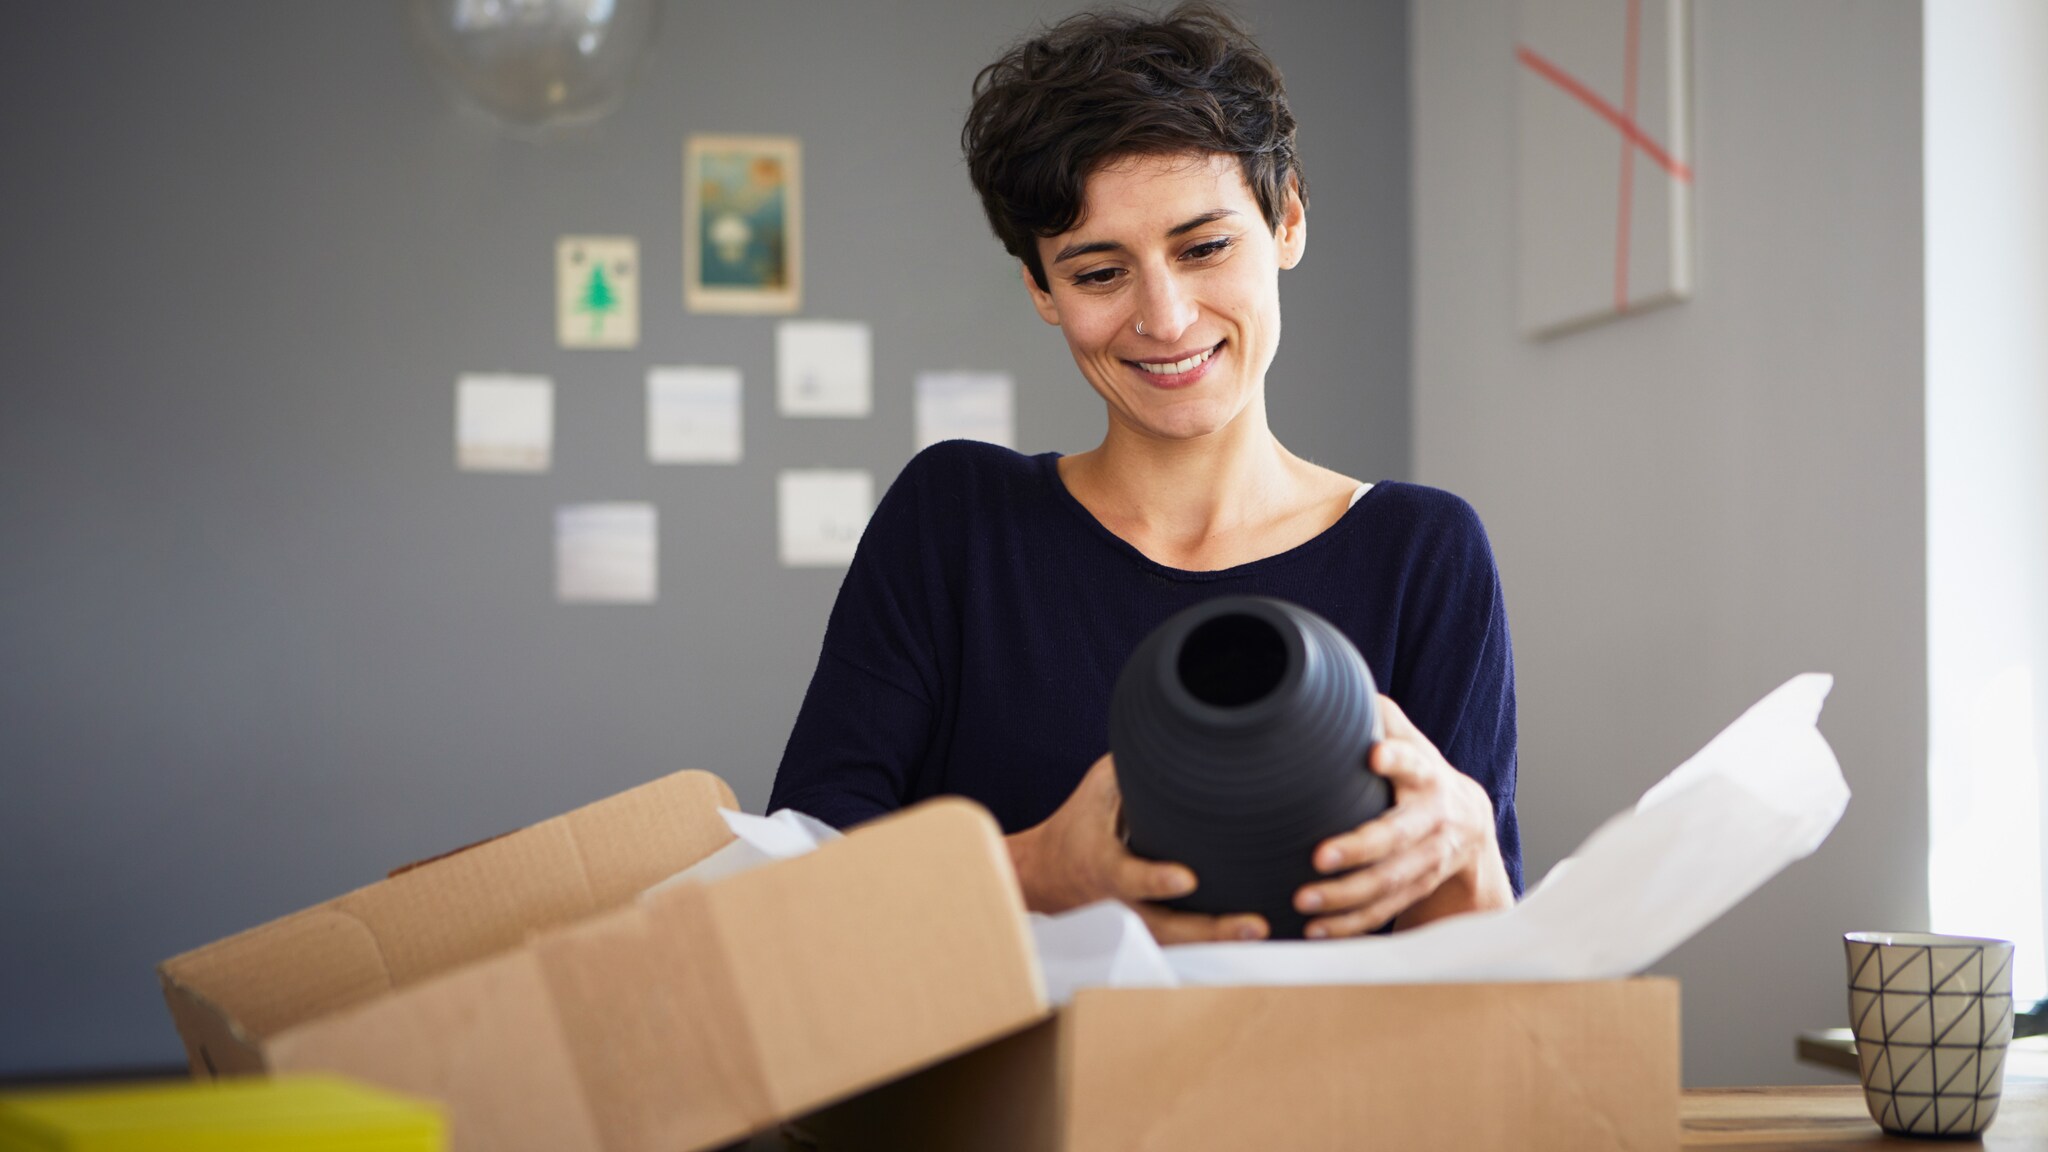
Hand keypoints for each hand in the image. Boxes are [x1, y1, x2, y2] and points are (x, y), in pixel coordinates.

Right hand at [1007, 753, 1268, 944]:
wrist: (1044, 875)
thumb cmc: (1077, 824)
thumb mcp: (1097, 789)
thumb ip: (1134, 770)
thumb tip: (1181, 735)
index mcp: (1102, 866)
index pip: (1128, 877)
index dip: (1155, 881)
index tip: (1187, 879)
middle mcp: (1119, 904)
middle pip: (1166, 928)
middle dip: (1209, 929)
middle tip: (1253, 923)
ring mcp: (1133, 925)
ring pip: (1178, 944)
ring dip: (1220, 941)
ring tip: (1260, 930)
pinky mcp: (1146, 934)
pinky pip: (1183, 945)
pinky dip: (1215, 943)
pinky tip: (1251, 937)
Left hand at [1292, 695, 1513, 937]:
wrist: (1469, 822)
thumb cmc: (1416, 772)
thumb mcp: (1408, 738)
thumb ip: (1378, 715)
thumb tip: (1333, 677)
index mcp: (1425, 775)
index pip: (1414, 762)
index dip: (1396, 758)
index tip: (1373, 755)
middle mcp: (1432, 819)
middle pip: (1398, 836)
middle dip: (1360, 848)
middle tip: (1319, 856)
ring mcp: (1428, 860)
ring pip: (1390, 881)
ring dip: (1346, 896)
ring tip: (1304, 901)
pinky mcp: (1417, 889)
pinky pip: (1384, 911)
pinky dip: (1351, 924)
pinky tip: (1315, 930)